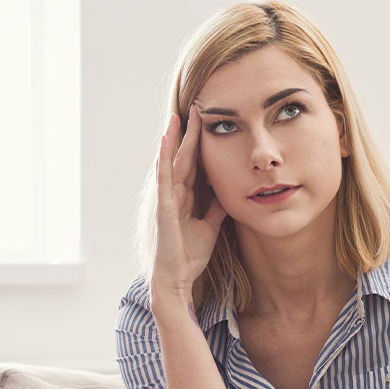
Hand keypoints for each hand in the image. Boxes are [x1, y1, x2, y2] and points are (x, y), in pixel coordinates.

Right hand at [151, 105, 226, 300]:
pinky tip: (165, 142)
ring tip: (177, 116)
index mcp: (184, 198)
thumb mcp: (210, 227)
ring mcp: (166, 200)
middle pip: (183, 158)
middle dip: (188, 133)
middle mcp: (173, 195)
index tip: (206, 122)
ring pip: (171, 163)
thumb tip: (226, 192)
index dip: (199, 144)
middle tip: (196, 108)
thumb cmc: (189, 257)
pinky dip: (164, 159)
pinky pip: (163, 178)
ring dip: (173, 139)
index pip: (193, 165)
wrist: (176, 280)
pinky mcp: (163, 208)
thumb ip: (216, 209)